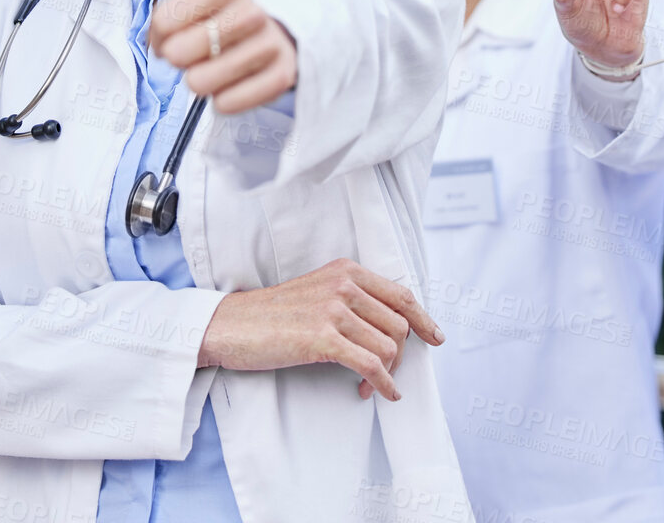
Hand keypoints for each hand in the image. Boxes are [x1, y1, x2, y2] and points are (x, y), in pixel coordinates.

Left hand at [149, 0, 297, 114]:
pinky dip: (220, 100)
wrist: (270, 35)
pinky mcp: (283, 76)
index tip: (169, 26)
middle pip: (182, 53)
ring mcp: (271, 44)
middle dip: (176, 58)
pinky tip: (228, 85)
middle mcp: (255, 11)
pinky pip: (229, 103)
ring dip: (196, 81)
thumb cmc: (218, 6)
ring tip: (208, 67)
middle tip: (188, 51)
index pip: (166, 20)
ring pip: (203, 82)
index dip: (159, 30)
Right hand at [197, 258, 443, 401]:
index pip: (400, 295)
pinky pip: (372, 364)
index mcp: (345, 271)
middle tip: (384, 373)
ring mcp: (333, 309)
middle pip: (399, 324)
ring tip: (367, 384)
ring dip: (386, 373)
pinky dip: (382, 383)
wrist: (229, 326)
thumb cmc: (271, 316)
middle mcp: (343, 285)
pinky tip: (377, 392)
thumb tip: (389, 327)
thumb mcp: (316, 293)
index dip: (423, 319)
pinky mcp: (322, 338)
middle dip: (398, 355)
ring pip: (389, 346)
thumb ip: (350, 299)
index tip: (434, 338)